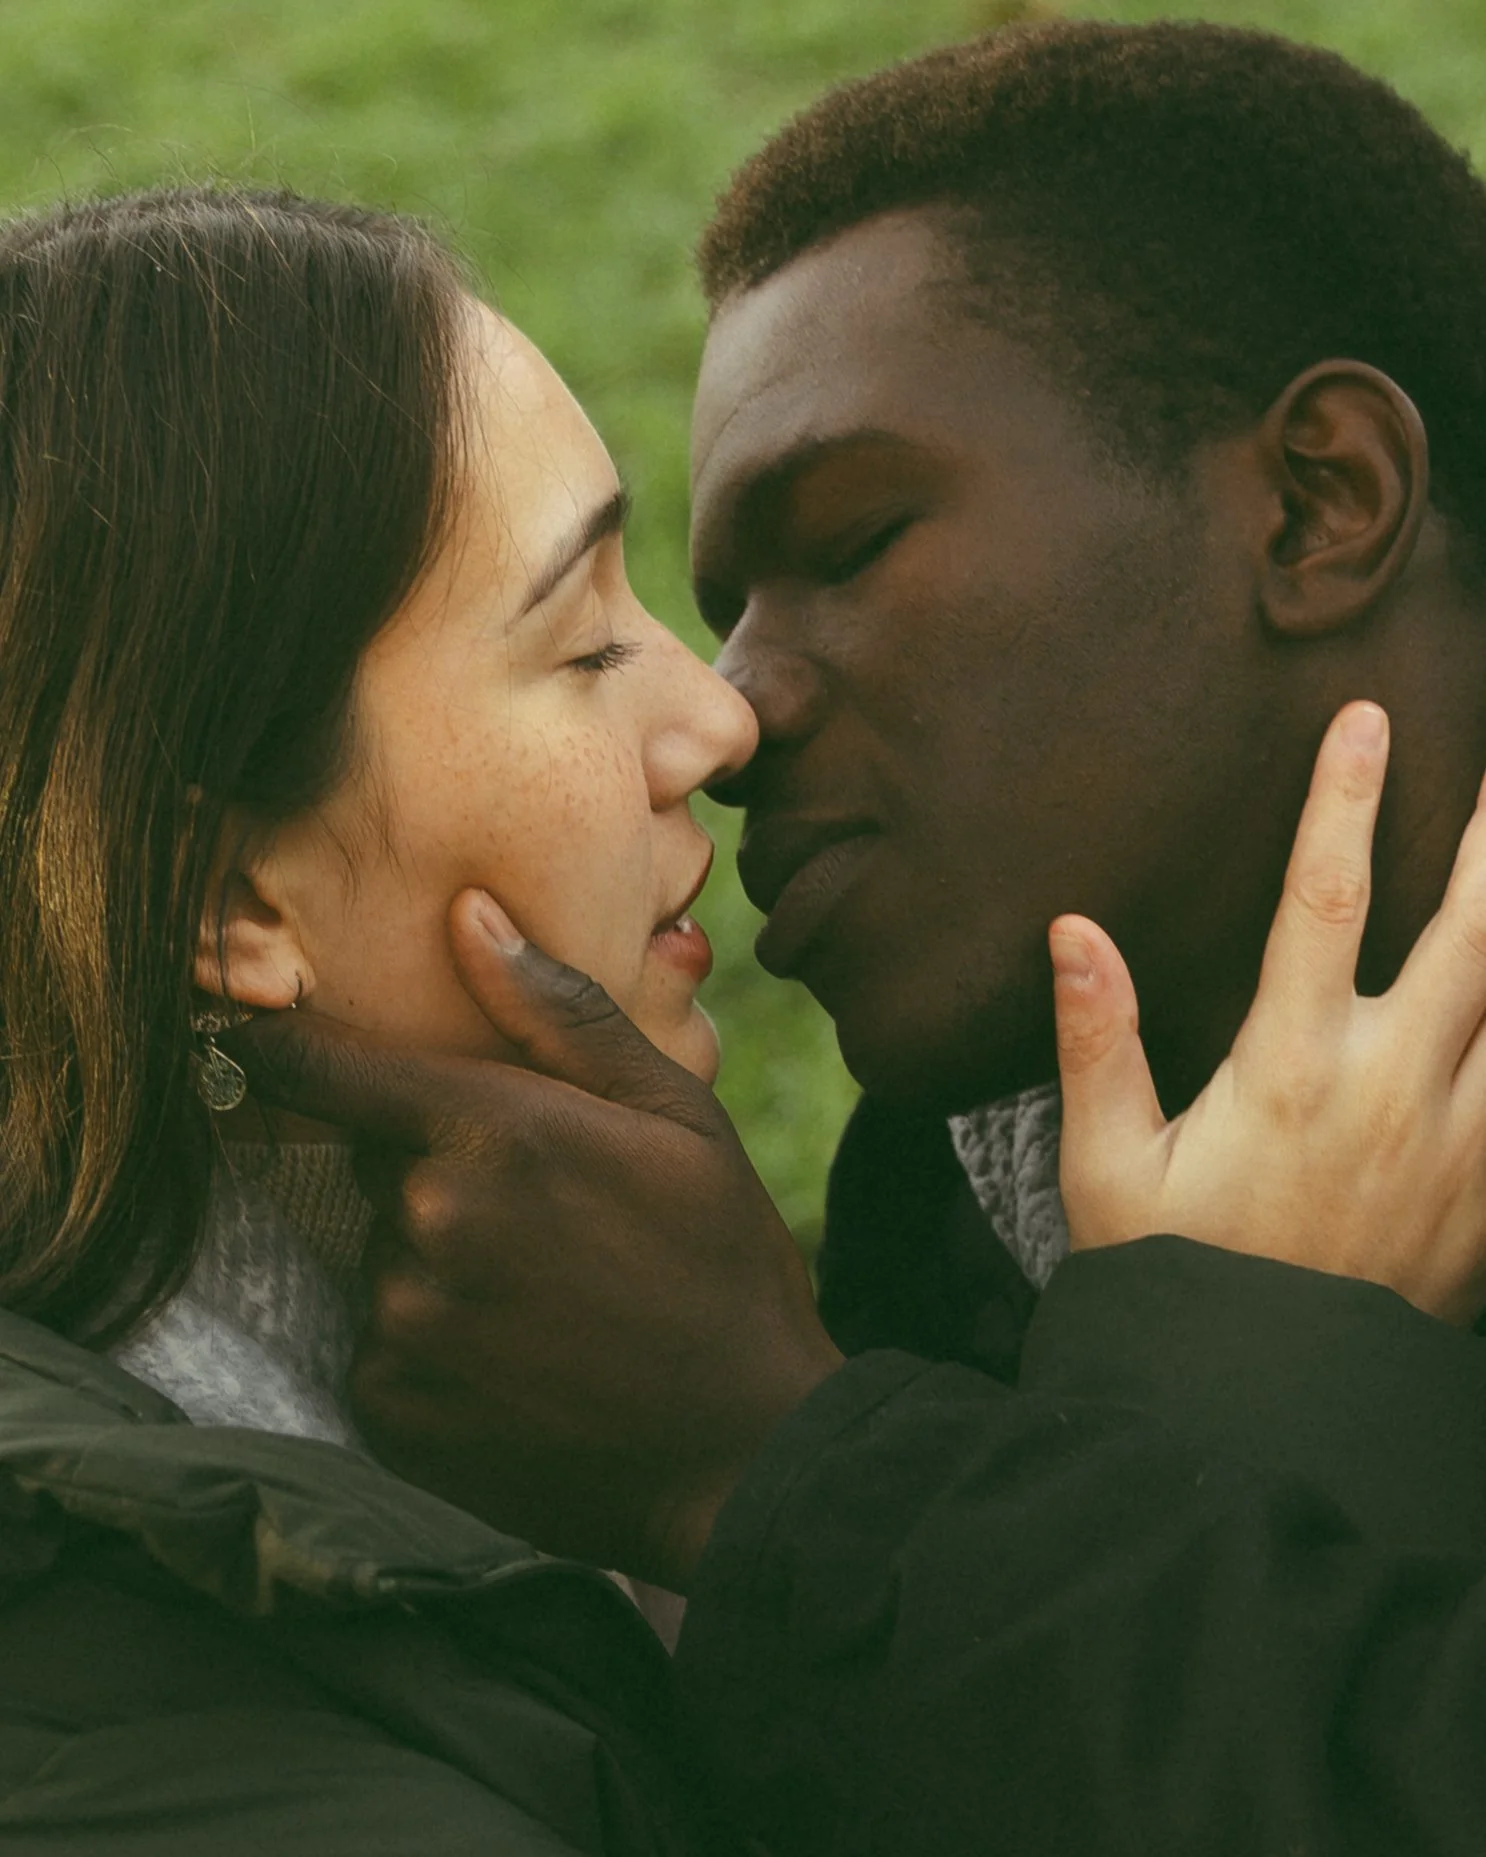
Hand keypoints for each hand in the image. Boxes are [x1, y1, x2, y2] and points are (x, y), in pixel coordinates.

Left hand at [227, 897, 842, 1586]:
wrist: (744, 1454)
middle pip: (377, 1163)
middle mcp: (428, 1223)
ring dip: (437, 1259)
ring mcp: (403, 1324)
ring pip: (384, 1254)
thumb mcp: (676, 1115)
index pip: (327, 1069)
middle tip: (542, 1212)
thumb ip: (560, 1012)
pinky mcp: (390, 1409)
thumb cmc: (723, 1263)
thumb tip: (467, 913)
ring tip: (544, 1297)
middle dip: (435, 1167)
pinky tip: (519, 1361)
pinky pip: (380, 1342)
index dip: (283, 1048)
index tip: (249, 1034)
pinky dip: (431, 1343)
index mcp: (494, 1131)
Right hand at [1051, 700, 1485, 1325]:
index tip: (1366, 720)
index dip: (1343, 803)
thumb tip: (1074, 930)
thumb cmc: (1172, 1276)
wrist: (1259, 1408)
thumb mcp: (1109, 1166)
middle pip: (1471, 934)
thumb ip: (1096, 1043)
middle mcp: (1391, 1090)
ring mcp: (1455, 1143)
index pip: (1324, 903)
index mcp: (1289, 1069)